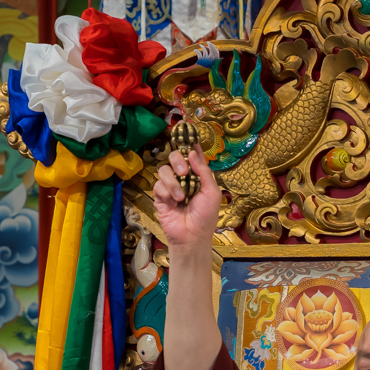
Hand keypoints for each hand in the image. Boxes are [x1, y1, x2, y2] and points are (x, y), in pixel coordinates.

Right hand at [152, 145, 221, 267]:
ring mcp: (170, 187)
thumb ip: (203, 171)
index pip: (192, 156)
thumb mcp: (212, 192)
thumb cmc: (206, 217)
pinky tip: (173, 202)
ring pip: (163, 170)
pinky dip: (165, 192)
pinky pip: (157, 185)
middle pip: (173, 157)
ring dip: (172, 182)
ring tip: (180, 197)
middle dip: (177, 161)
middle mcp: (182, 178)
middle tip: (183, 172)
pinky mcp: (159, 196)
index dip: (189, 145)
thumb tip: (192, 151)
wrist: (192, 236)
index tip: (187, 132)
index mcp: (197, 176)